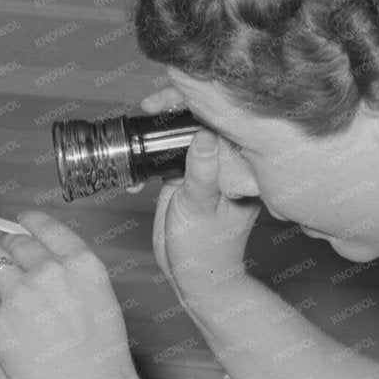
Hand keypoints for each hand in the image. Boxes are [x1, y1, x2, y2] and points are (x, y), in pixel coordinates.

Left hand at [0, 212, 150, 378]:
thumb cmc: (103, 356)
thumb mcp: (102, 300)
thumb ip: (74, 274)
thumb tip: (48, 260)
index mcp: (80, 264)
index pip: (44, 226)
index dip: (28, 222)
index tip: (20, 222)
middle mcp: (49, 273)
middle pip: (12, 242)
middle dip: (6, 248)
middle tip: (6, 259)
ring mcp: (20, 296)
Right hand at [133, 86, 258, 301]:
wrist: (194, 278)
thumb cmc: (205, 250)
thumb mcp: (199, 209)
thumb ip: (201, 173)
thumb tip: (204, 134)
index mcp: (241, 167)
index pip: (223, 120)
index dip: (196, 102)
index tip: (167, 101)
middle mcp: (227, 163)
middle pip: (203, 119)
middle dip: (174, 109)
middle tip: (149, 107)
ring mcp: (206, 168)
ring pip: (183, 134)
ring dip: (158, 133)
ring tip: (138, 140)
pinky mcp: (186, 177)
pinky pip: (169, 155)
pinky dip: (150, 157)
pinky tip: (137, 178)